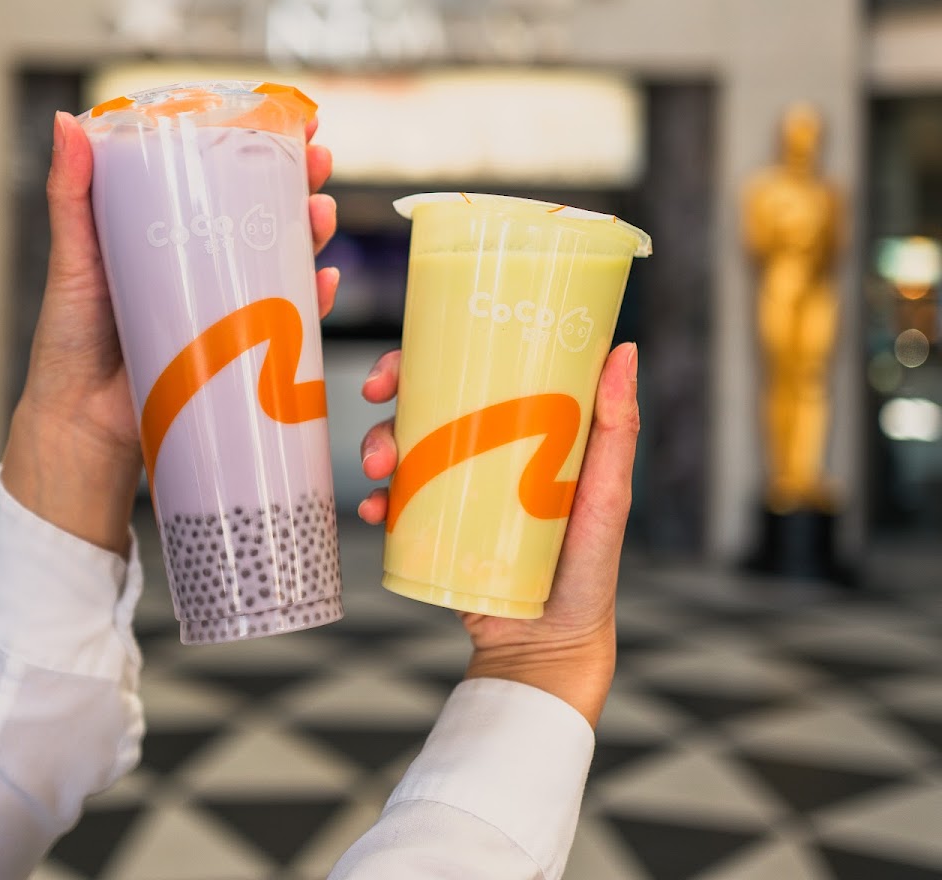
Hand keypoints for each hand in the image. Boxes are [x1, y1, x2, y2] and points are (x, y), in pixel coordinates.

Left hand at [1, 112, 339, 556]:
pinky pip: (291, 318)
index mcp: (169, 231)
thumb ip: (71, 196)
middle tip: (318, 161)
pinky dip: (314, 298)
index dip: (260, 148)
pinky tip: (324, 280)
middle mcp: (204, 262)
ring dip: (313, 232)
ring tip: (320, 212)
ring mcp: (226, 304)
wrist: (83, 425)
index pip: (222, 177)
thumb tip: (67, 121)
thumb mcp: (73, 258)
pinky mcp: (243, 347)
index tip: (289, 121)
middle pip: (264, 212)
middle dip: (301, 182)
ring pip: (284, 258)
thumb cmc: (70, 341)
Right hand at [358, 343, 638, 726]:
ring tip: (378, 471)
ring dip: (377, 446)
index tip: (403, 359)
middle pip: (425, 402)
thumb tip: (624, 348)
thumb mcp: (608, 496)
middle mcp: (485, 450)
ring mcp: (456, 488)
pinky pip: (395, 502)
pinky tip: (375, 511)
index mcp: (522, 427)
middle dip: (390, 395)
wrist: (548, 650)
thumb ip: (617, 430)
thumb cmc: (590, 569)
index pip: (473, 372)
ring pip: (403, 447)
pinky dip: (378, 500)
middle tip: (376, 401)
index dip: (430, 355)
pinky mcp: (435, 528)